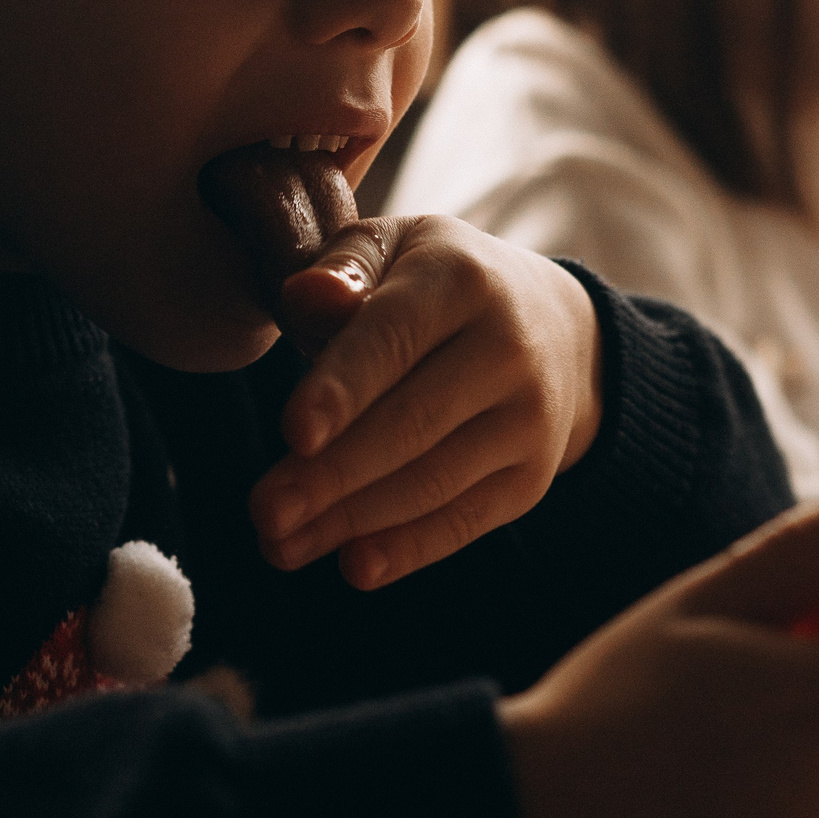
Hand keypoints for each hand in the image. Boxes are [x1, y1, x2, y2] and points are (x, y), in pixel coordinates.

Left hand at [248, 215, 602, 589]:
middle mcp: (508, 347)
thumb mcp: (391, 251)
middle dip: (332, 474)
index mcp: (461, 279)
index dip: (343, 389)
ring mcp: (529, 418)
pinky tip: (353, 566)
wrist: (553, 327)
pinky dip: (408, 548)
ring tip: (281, 545)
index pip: (393, 340)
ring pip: (433, 481)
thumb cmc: (435, 287)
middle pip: (412, 423)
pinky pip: (465, 520)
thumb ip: (341, 270)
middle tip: (265, 512)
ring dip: (352, 521)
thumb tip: (306, 298)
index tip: (293, 435)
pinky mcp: (532, 477)